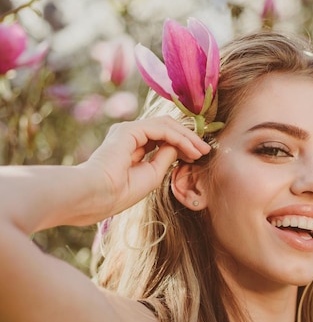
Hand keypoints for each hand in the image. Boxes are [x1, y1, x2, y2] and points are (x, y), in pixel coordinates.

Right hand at [82, 116, 210, 217]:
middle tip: (206, 150)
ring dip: (187, 136)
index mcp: (131, 147)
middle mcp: (129, 135)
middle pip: (165, 128)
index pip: (161, 138)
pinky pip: (161, 129)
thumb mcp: (151, 175)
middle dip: (188, 138)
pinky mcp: (130, 129)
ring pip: (165, 125)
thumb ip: (165, 158)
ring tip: (202, 149)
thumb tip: (179, 146)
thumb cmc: (120, 192)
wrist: (98, 196)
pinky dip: (179, 137)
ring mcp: (129, 130)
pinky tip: (190, 148)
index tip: (198, 156)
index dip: (182, 144)